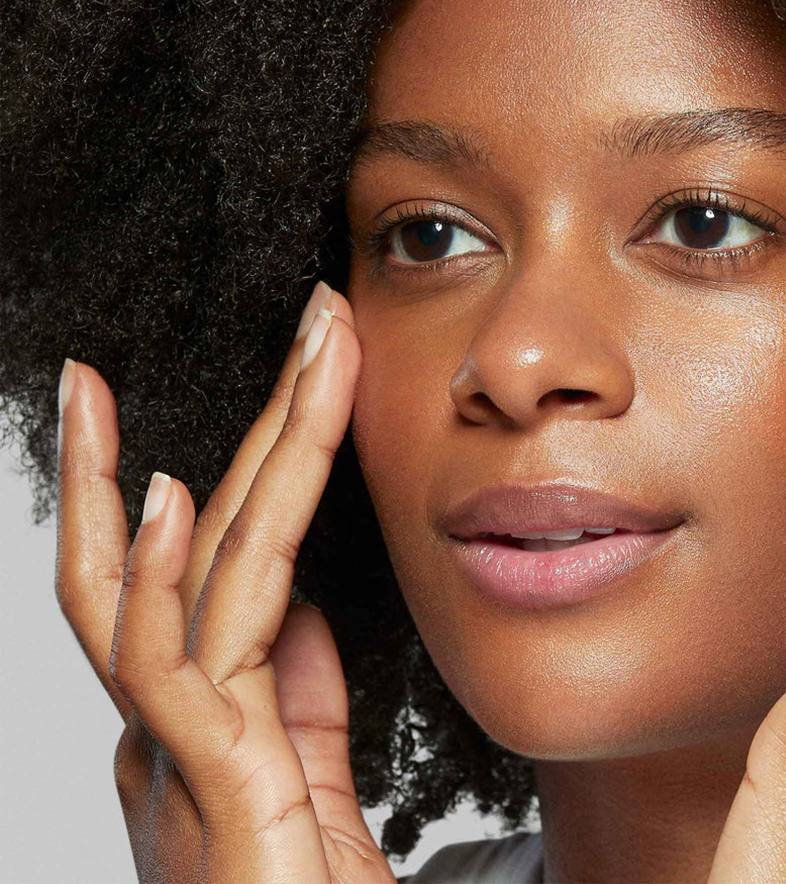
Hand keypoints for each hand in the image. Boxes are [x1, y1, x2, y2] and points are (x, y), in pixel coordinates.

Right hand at [55, 281, 396, 883]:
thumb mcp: (302, 775)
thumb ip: (294, 694)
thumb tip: (295, 606)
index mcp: (201, 709)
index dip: (264, 459)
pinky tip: (169, 499)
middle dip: (257, 419)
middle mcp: (171, 713)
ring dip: (216, 454)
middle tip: (303, 321)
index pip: (232, 552)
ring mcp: (178, 745)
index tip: (294, 381)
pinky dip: (160, 578)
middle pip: (206, 535)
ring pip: (181, 573)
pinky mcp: (203, 785)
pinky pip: (178, 664)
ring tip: (253, 357)